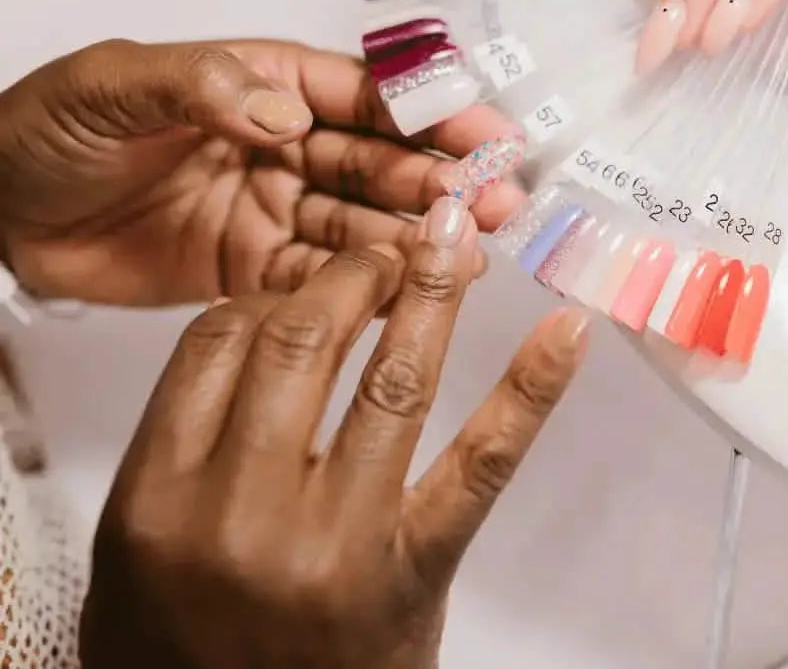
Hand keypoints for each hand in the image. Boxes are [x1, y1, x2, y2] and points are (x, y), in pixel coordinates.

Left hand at [0, 39, 522, 305]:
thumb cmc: (48, 130)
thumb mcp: (114, 85)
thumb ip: (200, 87)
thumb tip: (286, 115)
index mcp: (264, 82)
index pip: (364, 93)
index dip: (430, 110)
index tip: (486, 131)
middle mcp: (284, 143)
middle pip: (380, 162)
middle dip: (442, 180)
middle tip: (498, 203)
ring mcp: (275, 209)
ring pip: (363, 222)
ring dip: (418, 236)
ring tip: (471, 254)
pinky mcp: (257, 269)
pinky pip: (323, 278)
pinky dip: (366, 287)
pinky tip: (412, 293)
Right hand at [80, 197, 588, 668]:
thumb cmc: (187, 651)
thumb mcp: (142, 547)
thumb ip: (183, 440)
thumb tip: (261, 324)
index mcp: (156, 499)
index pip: (216, 340)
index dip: (270, 295)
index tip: (307, 288)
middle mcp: (240, 514)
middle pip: (301, 340)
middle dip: (352, 276)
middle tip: (386, 253)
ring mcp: (334, 544)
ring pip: (392, 380)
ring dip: (430, 292)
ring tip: (452, 239)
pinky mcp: (413, 575)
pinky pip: (478, 465)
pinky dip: (529, 389)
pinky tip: (566, 332)